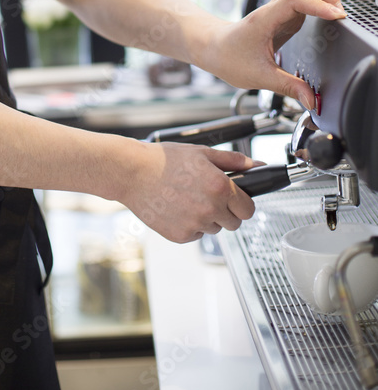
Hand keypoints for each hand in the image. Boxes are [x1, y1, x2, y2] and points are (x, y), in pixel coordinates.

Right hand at [121, 141, 258, 242]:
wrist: (133, 173)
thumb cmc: (164, 160)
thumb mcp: (202, 153)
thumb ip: (234, 160)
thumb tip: (257, 165)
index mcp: (220, 188)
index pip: (249, 210)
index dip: (243, 203)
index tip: (236, 199)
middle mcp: (210, 209)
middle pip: (234, 223)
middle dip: (226, 212)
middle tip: (208, 196)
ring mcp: (195, 224)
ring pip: (214, 229)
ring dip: (207, 218)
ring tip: (188, 198)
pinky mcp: (181, 236)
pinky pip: (195, 234)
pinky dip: (190, 225)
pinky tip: (177, 207)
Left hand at [211, 0, 345, 108]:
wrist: (213, 49)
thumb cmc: (228, 57)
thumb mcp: (259, 77)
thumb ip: (288, 88)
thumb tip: (311, 99)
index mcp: (266, 18)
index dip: (319, 4)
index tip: (336, 16)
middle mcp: (274, 8)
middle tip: (337, 11)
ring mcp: (280, 9)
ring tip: (335, 14)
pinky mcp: (285, 15)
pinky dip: (320, 2)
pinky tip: (327, 18)